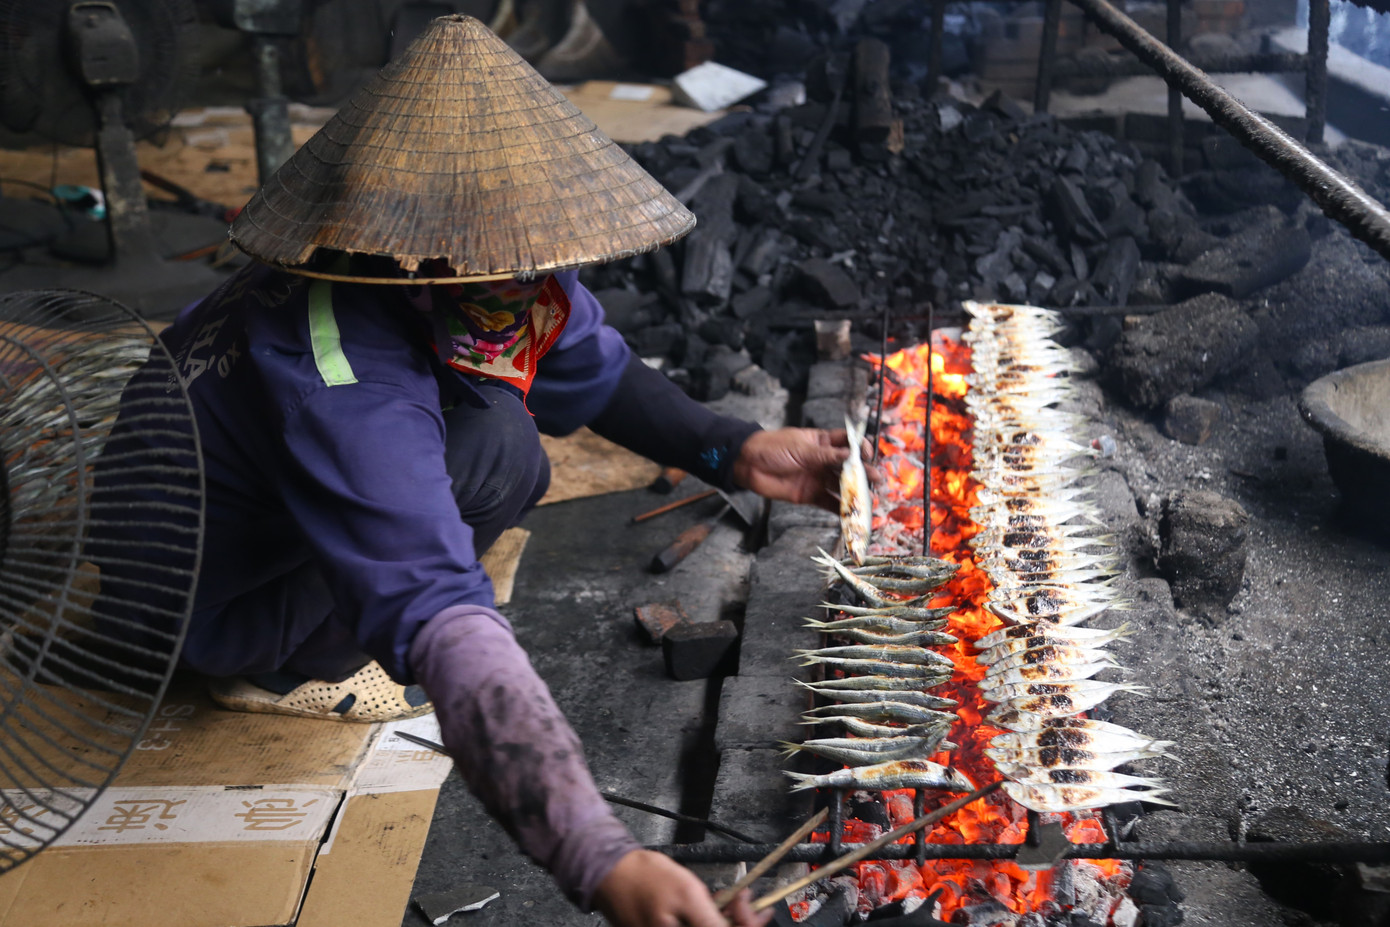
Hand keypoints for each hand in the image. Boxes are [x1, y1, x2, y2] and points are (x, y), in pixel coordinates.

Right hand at [593, 849, 772, 926]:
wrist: (611, 873)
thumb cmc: (644, 879)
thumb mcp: (687, 894)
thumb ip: (712, 921)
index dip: (747, 925)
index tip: (752, 905)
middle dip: (737, 921)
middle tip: (743, 900)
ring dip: (724, 920)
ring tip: (731, 900)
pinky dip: (708, 920)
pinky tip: (713, 906)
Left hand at [731, 427, 875, 511]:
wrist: (748, 465)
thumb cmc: (773, 447)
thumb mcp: (801, 448)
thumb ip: (826, 455)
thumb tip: (851, 456)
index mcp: (822, 442)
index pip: (848, 443)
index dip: (860, 449)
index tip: (867, 455)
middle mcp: (824, 460)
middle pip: (849, 467)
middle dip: (863, 473)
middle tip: (877, 480)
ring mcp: (818, 478)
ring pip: (841, 486)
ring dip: (855, 493)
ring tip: (869, 500)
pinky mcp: (810, 495)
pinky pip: (828, 502)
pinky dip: (840, 509)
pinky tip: (851, 514)